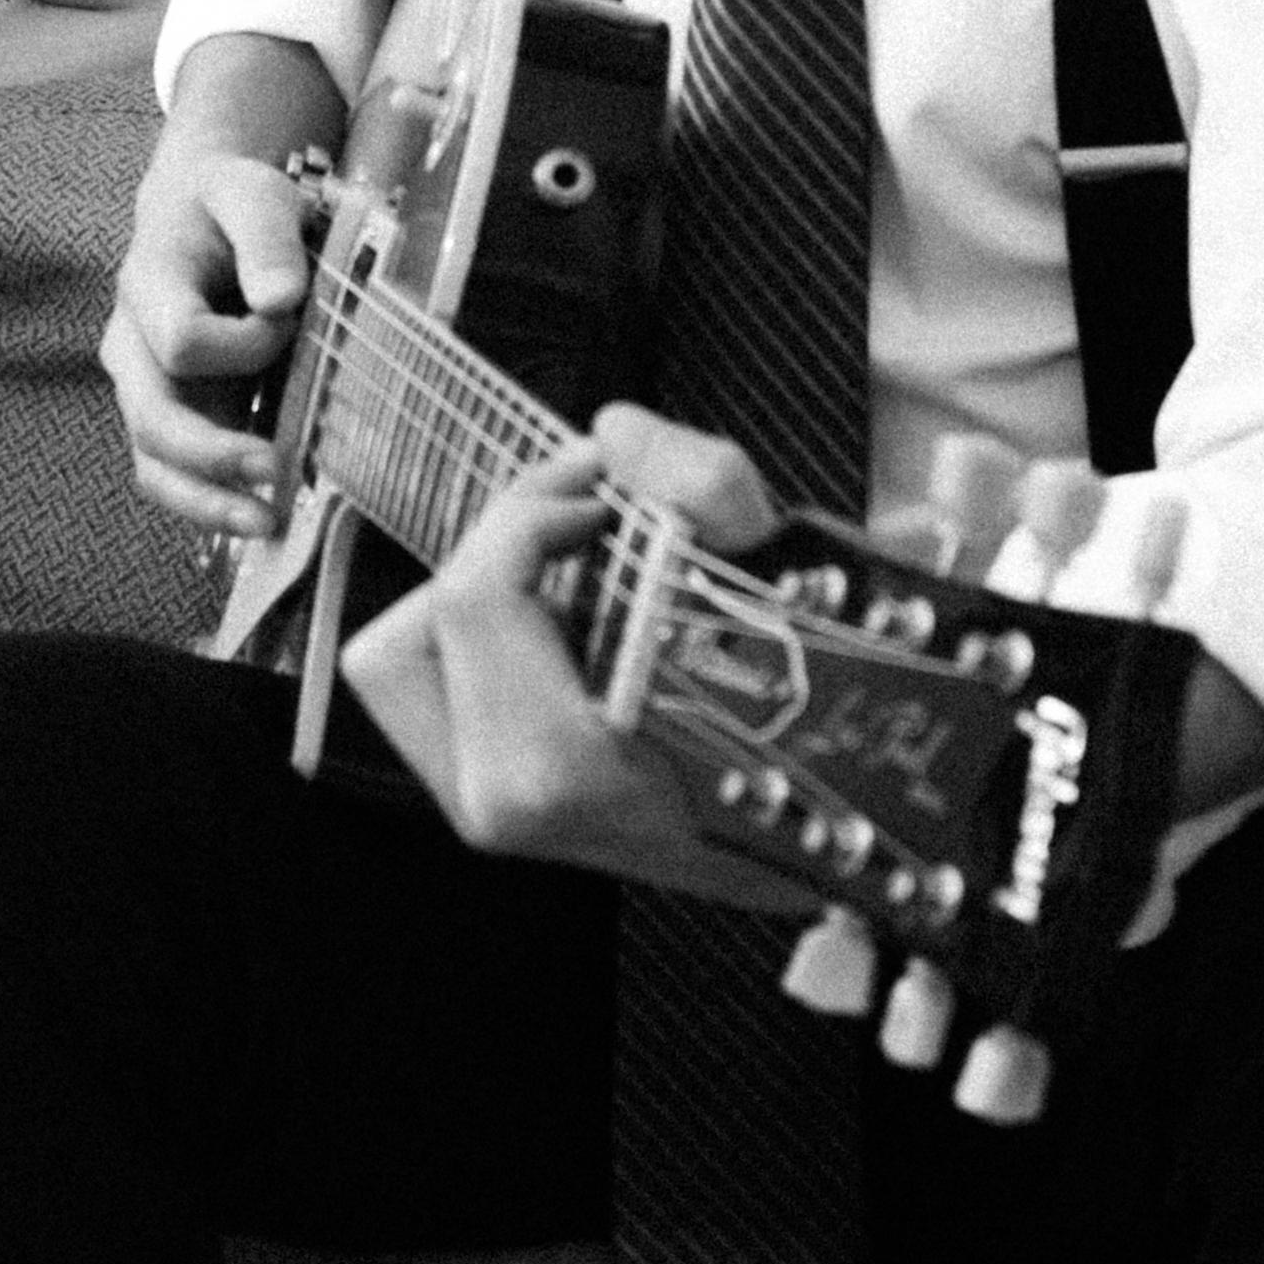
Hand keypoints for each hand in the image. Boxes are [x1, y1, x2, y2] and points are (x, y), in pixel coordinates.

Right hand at [105, 132, 321, 529]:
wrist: (200, 217)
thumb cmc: (231, 206)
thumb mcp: (254, 193)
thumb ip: (266, 237)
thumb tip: (279, 300)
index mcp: (149, 284)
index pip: (182, 340)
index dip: (243, 345)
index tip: (292, 319)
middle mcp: (133, 345)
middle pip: (152, 418)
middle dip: (213, 454)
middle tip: (277, 471)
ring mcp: (146, 390)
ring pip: (154, 464)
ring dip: (208, 501)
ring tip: (267, 523)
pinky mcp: (171, 419)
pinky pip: (175, 477)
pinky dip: (213, 505)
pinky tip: (261, 519)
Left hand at [332, 408, 802, 899]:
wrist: (859, 826)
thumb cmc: (830, 721)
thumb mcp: (795, 576)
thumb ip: (696, 482)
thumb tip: (617, 436)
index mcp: (561, 770)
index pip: (471, 601)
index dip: (532, 516)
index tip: (603, 497)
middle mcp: (511, 809)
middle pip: (404, 638)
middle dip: (491, 563)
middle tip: (577, 525)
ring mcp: (504, 818)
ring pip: (409, 672)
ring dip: (483, 605)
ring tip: (580, 578)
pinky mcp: (512, 808)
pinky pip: (448, 699)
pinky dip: (499, 645)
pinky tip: (586, 627)